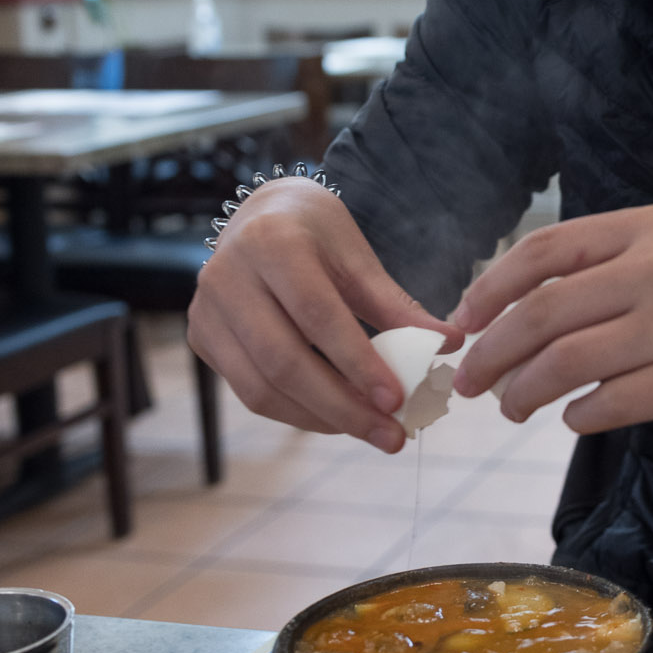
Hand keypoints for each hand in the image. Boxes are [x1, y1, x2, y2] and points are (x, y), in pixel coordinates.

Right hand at [187, 178, 453, 449]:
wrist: (261, 215)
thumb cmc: (316, 235)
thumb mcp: (357, 257)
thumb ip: (396, 305)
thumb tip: (451, 344)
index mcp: (271, 241)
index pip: (316, 315)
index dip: (358, 363)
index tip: (398, 401)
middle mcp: (226, 275)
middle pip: (284, 362)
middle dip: (343, 408)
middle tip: (392, 437)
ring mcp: (206, 310)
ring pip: (261, 388)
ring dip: (322, 419)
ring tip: (372, 431)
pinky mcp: (201, 338)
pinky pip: (250, 392)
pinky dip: (297, 413)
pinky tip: (337, 418)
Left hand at [447, 205, 652, 432]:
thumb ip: (614, 263)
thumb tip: (530, 304)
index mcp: (647, 226)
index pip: (543, 252)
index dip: (488, 289)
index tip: (463, 321)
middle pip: (542, 312)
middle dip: (490, 351)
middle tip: (468, 380)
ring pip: (566, 362)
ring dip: (523, 391)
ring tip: (511, 407)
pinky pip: (612, 404)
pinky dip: (580, 416)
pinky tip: (574, 419)